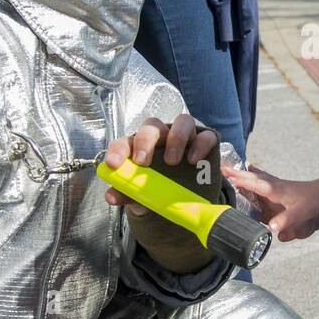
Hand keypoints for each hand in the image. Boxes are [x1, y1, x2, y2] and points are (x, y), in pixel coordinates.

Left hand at [102, 114, 218, 207]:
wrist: (186, 195)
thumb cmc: (159, 187)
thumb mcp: (142, 193)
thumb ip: (127, 192)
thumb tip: (111, 197)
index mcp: (141, 147)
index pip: (126, 142)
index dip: (118, 150)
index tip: (113, 165)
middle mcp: (162, 136)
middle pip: (152, 126)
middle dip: (145, 141)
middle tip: (143, 162)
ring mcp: (185, 137)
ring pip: (182, 121)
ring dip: (176, 137)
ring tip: (172, 162)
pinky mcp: (205, 142)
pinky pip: (206, 136)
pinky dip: (200, 145)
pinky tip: (193, 161)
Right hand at [220, 165, 318, 240]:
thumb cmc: (313, 204)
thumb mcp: (301, 214)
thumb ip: (286, 221)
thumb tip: (271, 230)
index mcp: (274, 190)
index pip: (252, 182)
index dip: (238, 179)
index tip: (224, 173)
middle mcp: (271, 188)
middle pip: (251, 179)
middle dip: (236, 175)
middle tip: (221, 169)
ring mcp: (274, 191)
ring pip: (255, 182)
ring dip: (242, 177)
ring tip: (228, 173)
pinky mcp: (277, 196)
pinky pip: (260, 188)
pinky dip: (252, 181)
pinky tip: (248, 179)